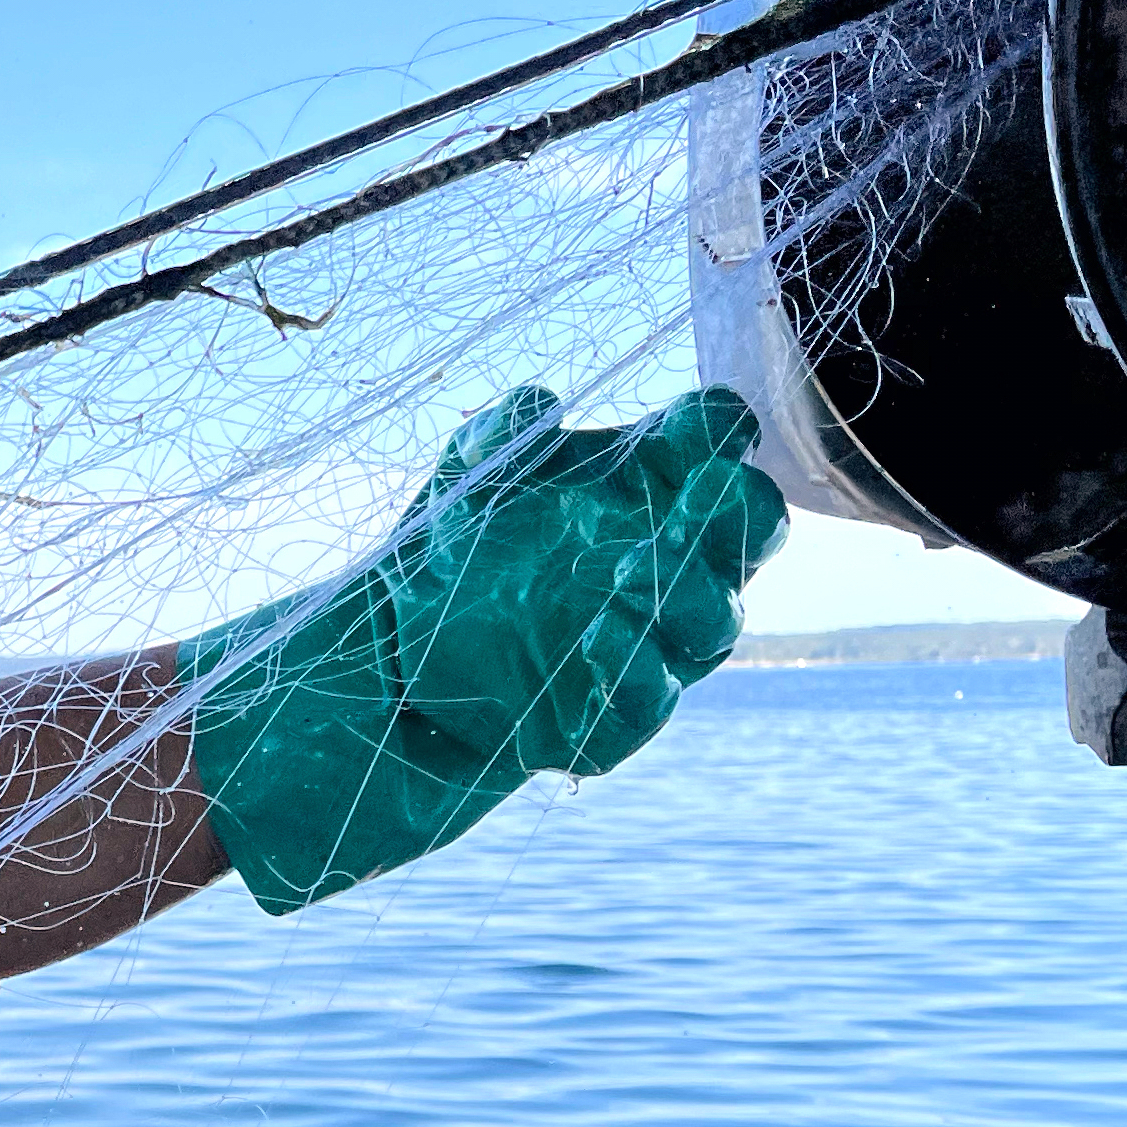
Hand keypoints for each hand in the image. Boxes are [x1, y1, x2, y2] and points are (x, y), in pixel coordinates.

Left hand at [186, 386, 785, 912]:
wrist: (381, 665)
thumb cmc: (444, 558)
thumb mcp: (458, 481)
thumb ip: (498, 433)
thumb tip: (538, 407)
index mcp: (644, 493)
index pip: (715, 445)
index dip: (719, 429)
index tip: (694, 427)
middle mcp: (665, 567)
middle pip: (746, 533)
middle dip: (736, 513)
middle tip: (703, 495)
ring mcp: (646, 645)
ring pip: (712, 624)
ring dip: (691, 596)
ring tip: (632, 573)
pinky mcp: (607, 720)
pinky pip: (648, 704)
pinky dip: (637, 674)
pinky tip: (601, 640)